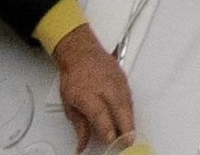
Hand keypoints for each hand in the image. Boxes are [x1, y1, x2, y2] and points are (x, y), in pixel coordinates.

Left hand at [51, 24, 134, 150]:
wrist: (81, 53)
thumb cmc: (73, 77)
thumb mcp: (69, 104)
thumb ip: (79, 126)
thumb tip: (82, 145)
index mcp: (86, 94)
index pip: (100, 114)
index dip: (106, 128)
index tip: (110, 140)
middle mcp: (103, 86)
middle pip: (119, 108)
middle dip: (125, 127)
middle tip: (128, 141)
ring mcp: (115, 81)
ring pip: (127, 103)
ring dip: (130, 119)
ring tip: (130, 134)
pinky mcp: (123, 78)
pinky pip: (129, 96)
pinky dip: (130, 109)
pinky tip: (129, 118)